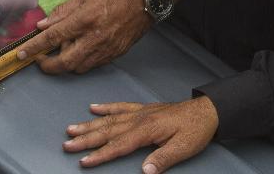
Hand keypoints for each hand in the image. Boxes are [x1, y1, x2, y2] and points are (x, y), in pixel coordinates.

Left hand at [15, 0, 151, 73]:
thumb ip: (62, 12)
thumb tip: (42, 25)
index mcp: (85, 19)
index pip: (53, 37)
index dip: (34, 47)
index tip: (20, 54)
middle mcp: (95, 37)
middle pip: (64, 62)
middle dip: (47, 66)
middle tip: (39, 59)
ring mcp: (107, 48)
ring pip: (78, 67)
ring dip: (65, 64)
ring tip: (61, 52)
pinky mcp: (116, 53)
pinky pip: (93, 65)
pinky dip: (81, 62)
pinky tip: (79, 51)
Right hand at [63, 97, 218, 172]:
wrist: (206, 111)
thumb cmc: (195, 130)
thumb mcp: (183, 148)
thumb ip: (163, 159)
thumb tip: (145, 171)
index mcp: (147, 130)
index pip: (119, 145)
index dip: (100, 155)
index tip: (84, 161)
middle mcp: (139, 119)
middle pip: (108, 131)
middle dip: (86, 139)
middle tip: (67, 144)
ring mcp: (140, 112)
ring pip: (109, 119)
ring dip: (89, 124)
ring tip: (71, 128)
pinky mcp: (144, 109)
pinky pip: (120, 107)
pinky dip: (106, 107)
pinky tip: (93, 108)